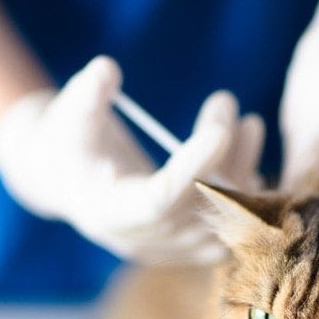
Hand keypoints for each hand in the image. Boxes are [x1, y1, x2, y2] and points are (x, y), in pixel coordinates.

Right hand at [0, 56, 264, 262]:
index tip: (221, 128)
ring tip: (251, 125)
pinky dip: (247, 198)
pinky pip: (230, 230)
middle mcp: (142, 240)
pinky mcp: (185, 248)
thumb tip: (107, 69)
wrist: (67, 180)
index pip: (161, 199)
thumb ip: (87, 94)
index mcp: (110, 214)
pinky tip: (249, 158)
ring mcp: (167, 249)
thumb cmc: (67, 141)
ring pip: (223, 221)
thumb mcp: (68, 113)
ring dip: (243, 172)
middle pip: (200, 208)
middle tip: (226, 103)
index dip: (194, 166)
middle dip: (224, 155)